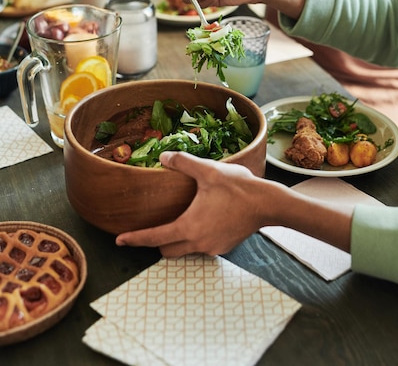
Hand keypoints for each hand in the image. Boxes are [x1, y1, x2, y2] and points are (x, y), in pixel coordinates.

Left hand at [116, 151, 262, 255]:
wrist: (267, 204)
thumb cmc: (237, 187)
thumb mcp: (208, 171)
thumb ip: (183, 163)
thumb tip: (163, 156)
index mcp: (188, 226)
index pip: (154, 237)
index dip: (135, 238)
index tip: (119, 240)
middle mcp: (198, 243)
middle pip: (167, 250)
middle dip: (156, 242)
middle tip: (151, 227)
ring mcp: (212, 248)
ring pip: (186, 250)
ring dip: (178, 239)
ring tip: (180, 219)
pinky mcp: (224, 247)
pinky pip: (202, 246)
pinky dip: (196, 237)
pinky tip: (204, 219)